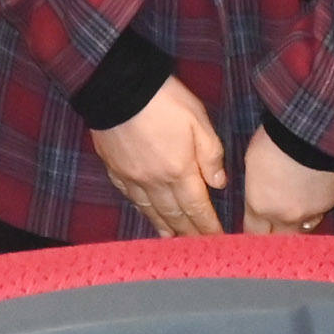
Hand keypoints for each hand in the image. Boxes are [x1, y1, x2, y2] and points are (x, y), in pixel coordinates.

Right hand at [99, 76, 228, 237]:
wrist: (117, 86)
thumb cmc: (163, 99)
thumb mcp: (197, 119)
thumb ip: (210, 154)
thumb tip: (219, 183)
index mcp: (179, 170)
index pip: (197, 207)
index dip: (207, 226)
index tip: (217, 240)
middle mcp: (155, 181)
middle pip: (174, 215)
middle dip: (188, 233)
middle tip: (198, 247)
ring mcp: (132, 178)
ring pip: (151, 211)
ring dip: (165, 227)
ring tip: (174, 240)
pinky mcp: (115, 170)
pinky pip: (131, 198)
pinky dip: (143, 211)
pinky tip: (147, 214)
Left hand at [242, 134, 333, 235]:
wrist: (312, 129)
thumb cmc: (274, 138)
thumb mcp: (252, 162)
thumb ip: (256, 187)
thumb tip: (259, 194)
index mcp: (261, 206)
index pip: (252, 233)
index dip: (254, 231)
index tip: (255, 229)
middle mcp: (286, 216)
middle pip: (280, 240)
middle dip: (277, 235)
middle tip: (276, 226)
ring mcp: (313, 211)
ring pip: (305, 228)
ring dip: (300, 222)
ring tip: (298, 207)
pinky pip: (324, 209)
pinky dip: (319, 203)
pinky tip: (317, 189)